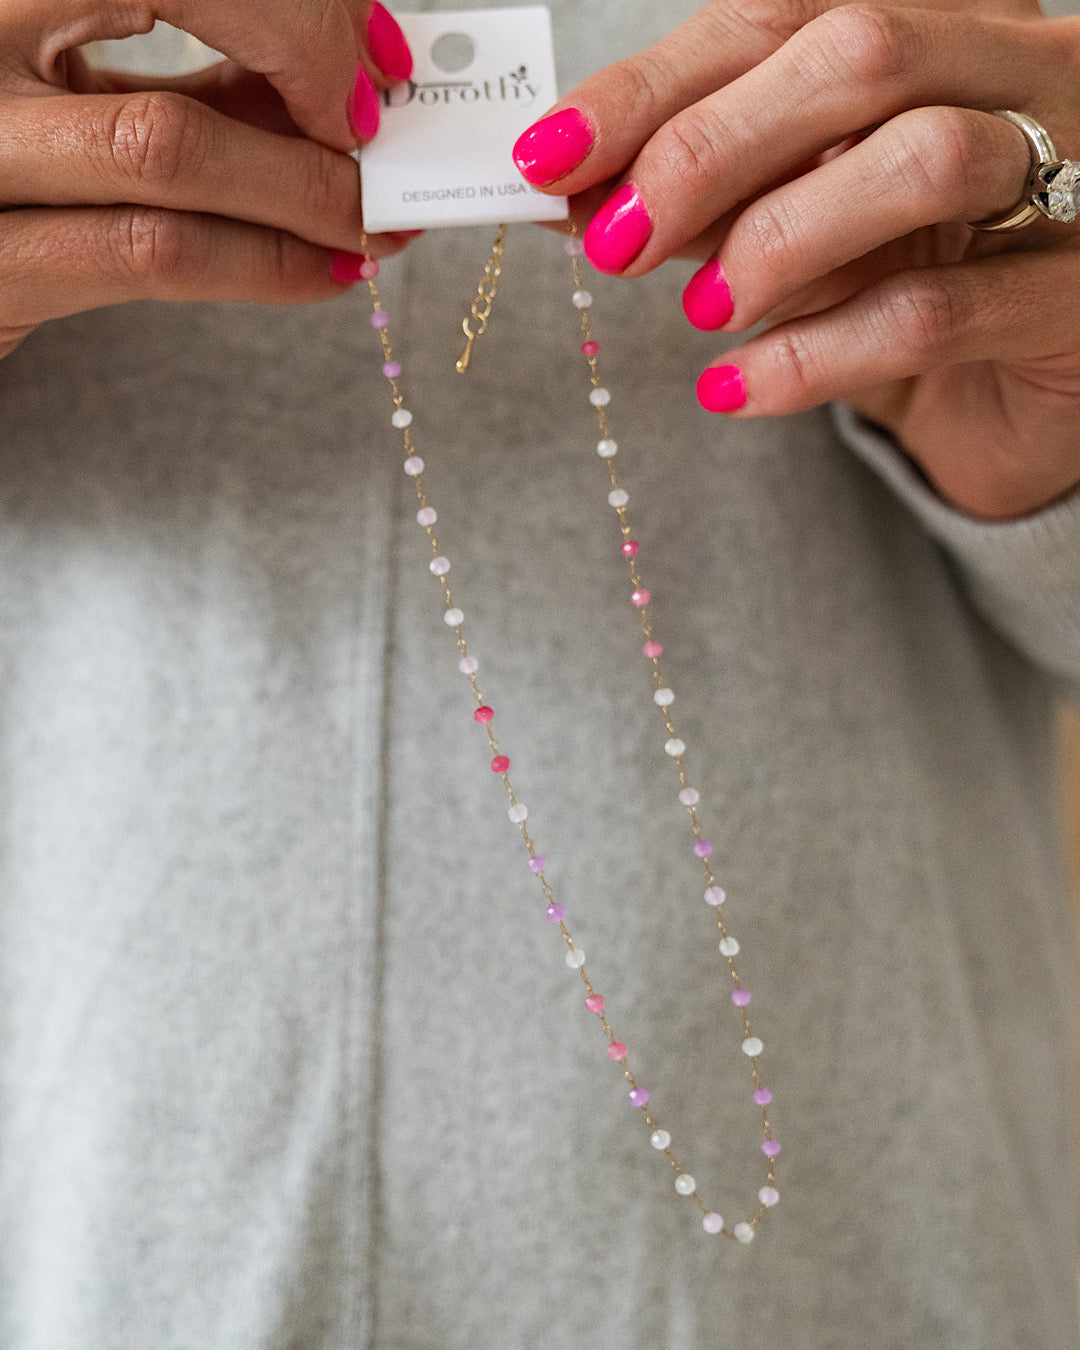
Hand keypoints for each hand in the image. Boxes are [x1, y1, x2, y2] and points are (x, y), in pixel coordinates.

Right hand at [0, 0, 416, 360]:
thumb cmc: (24, 176)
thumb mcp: (96, 97)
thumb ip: (203, 84)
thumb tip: (345, 89)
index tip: (368, 59)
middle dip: (306, 60)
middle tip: (382, 137)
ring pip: (165, 145)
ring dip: (302, 189)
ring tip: (373, 222)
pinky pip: (149, 254)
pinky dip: (263, 264)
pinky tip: (325, 272)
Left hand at [515, 0, 1079, 519]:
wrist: (1023, 402)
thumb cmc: (907, 288)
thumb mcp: (795, 225)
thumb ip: (707, 195)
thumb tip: (572, 185)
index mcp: (942, 30)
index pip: (785, 15)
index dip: (656, 82)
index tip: (550, 155)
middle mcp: (1020, 75)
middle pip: (859, 53)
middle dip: (709, 147)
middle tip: (618, 241)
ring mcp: (1074, 180)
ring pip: (923, 159)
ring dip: (778, 238)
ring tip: (703, 310)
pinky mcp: (1074, 303)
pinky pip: (936, 311)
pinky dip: (811, 356)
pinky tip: (732, 389)